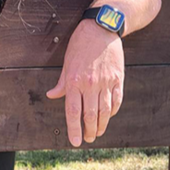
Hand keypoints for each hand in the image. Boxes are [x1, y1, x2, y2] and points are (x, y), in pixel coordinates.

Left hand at [45, 19, 124, 146]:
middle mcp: (90, 84)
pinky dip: (113, 111)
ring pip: (104, 111)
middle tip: (87, 138)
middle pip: (90, 115)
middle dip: (89, 131)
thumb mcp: (67, 62)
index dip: (74, 128)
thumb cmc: (81, 44)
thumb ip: (62, 82)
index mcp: (74, 81)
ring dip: (101, 125)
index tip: (75, 141)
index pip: (73, 111)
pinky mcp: (118, 78)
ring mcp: (105, 82)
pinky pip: (116, 100)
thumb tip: (52, 95)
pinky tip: (108, 116)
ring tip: (98, 132)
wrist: (102, 28)